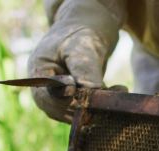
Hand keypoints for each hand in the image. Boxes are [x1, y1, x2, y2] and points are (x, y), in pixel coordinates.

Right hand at [28, 0, 123, 121]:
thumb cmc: (81, 34)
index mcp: (38, 72)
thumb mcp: (82, 47)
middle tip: (114, 93)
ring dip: (99, 105)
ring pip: (77, 113)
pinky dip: (103, 103)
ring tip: (120, 89)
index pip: (48, 97)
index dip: (67, 99)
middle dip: (88, 103)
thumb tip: (91, 94)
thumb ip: (84, 70)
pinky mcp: (74, 102)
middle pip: (62, 110)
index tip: (88, 91)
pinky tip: (119, 89)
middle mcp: (45, 90)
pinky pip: (87, 110)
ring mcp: (58, 99)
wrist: (88, 30)